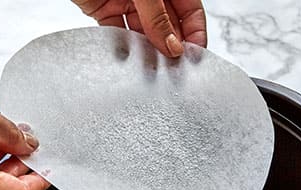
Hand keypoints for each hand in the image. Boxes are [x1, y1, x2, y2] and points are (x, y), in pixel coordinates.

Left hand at [73, 0, 206, 57]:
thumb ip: (158, 17)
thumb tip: (172, 46)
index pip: (191, 13)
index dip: (196, 36)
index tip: (193, 59)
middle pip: (168, 27)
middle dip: (171, 49)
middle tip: (173, 71)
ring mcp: (127, 1)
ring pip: (142, 34)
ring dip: (146, 52)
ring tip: (150, 70)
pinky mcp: (104, 8)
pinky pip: (116, 33)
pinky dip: (120, 47)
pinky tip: (127, 60)